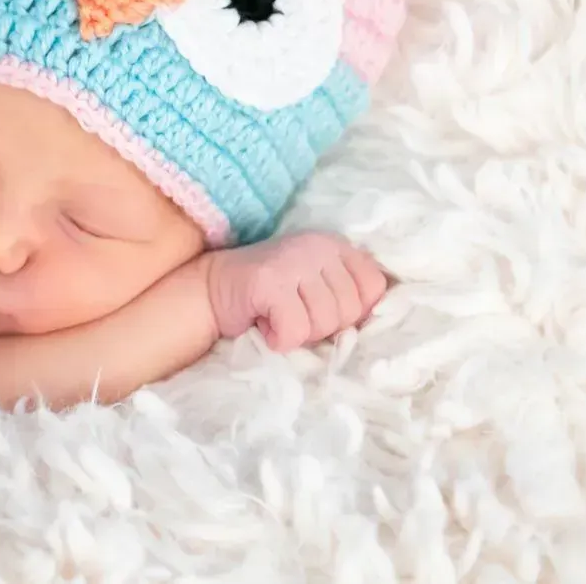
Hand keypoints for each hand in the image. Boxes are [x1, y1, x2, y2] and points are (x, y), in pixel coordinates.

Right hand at [206, 232, 388, 350]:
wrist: (211, 290)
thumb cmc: (268, 298)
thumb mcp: (317, 287)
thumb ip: (346, 295)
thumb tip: (372, 322)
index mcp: (335, 245)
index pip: (374, 287)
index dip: (351, 312)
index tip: (320, 310)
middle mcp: (318, 246)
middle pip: (350, 311)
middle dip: (322, 327)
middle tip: (294, 315)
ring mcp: (293, 261)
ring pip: (324, 323)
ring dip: (300, 334)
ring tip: (278, 317)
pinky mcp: (270, 281)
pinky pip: (295, 330)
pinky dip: (280, 340)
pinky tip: (266, 326)